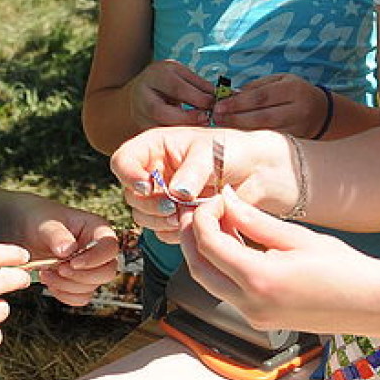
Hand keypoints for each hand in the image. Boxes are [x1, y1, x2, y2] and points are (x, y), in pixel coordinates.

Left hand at [3, 195, 119, 306]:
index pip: (110, 247)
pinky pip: (80, 298)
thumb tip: (68, 251)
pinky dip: (65, 295)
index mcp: (96, 229)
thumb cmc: (38, 219)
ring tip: (46, 273)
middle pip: (107, 272)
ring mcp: (90, 268)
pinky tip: (49, 281)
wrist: (23, 230)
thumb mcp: (46, 223)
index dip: (96, 259)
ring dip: (68, 286)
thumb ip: (57, 235)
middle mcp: (97, 250)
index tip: (72, 262)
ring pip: (92, 287)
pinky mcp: (78, 282)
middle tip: (58, 269)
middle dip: (81, 276)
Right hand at [110, 127, 297, 242]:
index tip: (148, 187)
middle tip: (175, 205)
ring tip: (187, 212)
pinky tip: (195, 222)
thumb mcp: (212, 154)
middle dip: (151, 204)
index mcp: (155, 147)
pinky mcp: (174, 217)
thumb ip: (192, 172)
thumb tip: (176, 192)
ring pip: (142, 216)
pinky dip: (175, 232)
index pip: (122, 161)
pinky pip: (161, 232)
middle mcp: (153, 171)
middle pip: (130, 195)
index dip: (128, 175)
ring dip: (161, 220)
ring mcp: (162, 196)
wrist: (256, 173)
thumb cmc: (233, 151)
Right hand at [127, 60, 215, 129]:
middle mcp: (142, 94)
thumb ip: (201, 85)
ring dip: (182, 129)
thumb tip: (225, 96)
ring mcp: (138, 113)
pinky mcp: (141, 128)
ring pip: (158, 127)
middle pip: (160, 111)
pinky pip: (159, 135)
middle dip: (187, 118)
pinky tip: (189, 135)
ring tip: (200, 128)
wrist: (140, 90)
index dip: (198, 99)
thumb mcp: (183, 75)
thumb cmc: (167, 80)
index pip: (177, 88)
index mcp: (156, 75)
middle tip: (207, 119)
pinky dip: (175, 136)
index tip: (214, 105)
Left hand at [182, 187, 379, 336]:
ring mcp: (255, 316)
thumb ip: (255, 220)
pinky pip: (228, 292)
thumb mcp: (296, 237)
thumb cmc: (343, 270)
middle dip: (193, 236)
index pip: (209, 245)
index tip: (215, 200)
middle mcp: (251, 304)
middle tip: (203, 210)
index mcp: (260, 279)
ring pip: (210, 283)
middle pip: (198, 268)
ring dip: (207, 253)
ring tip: (221, 223)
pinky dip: (223, 267)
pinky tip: (236, 245)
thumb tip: (227, 200)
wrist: (370, 303)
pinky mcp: (260, 319)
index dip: (204, 217)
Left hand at [211, 73, 328, 136]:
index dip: (238, 102)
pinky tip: (236, 135)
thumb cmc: (295, 91)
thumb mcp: (280, 80)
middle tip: (216, 117)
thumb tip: (232, 96)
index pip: (261, 97)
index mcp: (293, 90)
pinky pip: (269, 140)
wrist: (323, 113)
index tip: (219, 105)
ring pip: (264, 131)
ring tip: (222, 126)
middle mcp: (297, 110)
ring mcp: (297, 128)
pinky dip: (251, 138)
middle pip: (262, 117)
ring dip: (240, 130)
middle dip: (236, 118)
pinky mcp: (294, 142)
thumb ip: (257, 86)